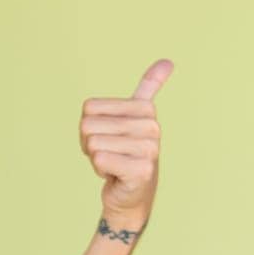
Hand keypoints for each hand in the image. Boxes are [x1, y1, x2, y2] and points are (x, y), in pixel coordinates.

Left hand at [80, 58, 170, 231]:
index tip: (108, 136)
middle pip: (87, 125)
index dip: (89, 125)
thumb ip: (148, 88)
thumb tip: (167, 61)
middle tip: (109, 153)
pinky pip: (99, 159)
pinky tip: (116, 174)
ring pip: (92, 144)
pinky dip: (100, 169)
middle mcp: (151, 127)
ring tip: (114, 163)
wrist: (131, 193)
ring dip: (95, 157)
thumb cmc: (125, 152)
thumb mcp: (132, 117)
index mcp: (145, 110)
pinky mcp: (141, 170)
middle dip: (89, 143)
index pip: (89, 108)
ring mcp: (149, 149)